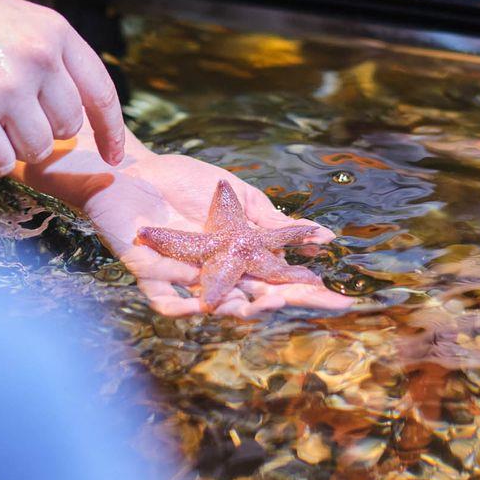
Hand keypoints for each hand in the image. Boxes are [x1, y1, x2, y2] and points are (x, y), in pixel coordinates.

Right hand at [0, 0, 125, 174]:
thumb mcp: (16, 23)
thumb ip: (52, 62)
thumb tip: (79, 123)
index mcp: (55, 33)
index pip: (100, 93)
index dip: (111, 131)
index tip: (114, 157)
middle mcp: (37, 59)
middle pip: (67, 128)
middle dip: (44, 132)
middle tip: (8, 116)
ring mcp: (6, 89)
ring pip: (37, 150)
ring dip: (14, 147)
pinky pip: (1, 163)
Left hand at [15, 129, 352, 317]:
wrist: (134, 169)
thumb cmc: (187, 183)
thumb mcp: (242, 200)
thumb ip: (277, 224)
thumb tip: (326, 239)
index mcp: (242, 258)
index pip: (283, 281)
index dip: (311, 292)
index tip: (345, 300)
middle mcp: (218, 275)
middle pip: (254, 301)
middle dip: (276, 304)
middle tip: (292, 299)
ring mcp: (185, 279)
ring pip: (215, 308)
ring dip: (237, 310)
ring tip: (258, 305)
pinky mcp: (150, 275)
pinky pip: (166, 302)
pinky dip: (183, 306)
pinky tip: (203, 306)